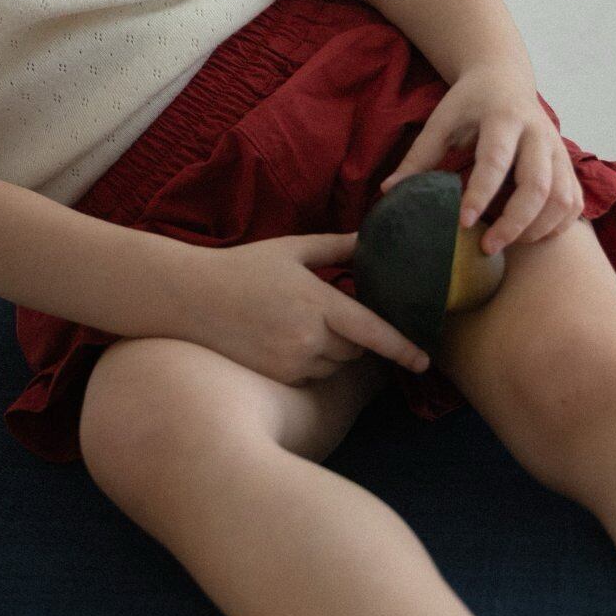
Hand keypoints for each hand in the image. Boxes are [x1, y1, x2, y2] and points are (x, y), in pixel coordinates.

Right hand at [178, 232, 432, 385]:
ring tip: (301, 322)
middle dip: (356, 335)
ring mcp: (291, 361)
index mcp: (317, 302)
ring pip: (334, 365)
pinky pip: (311, 376)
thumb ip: (335, 246)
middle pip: (356, 350)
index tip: (425, 360)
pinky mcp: (277, 377)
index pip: (372, 331)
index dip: (402, 347)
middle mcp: (308, 337)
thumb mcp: (290, 249)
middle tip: (330, 312)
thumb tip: (368, 239)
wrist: (190, 299)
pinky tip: (284, 338)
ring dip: (333, 350)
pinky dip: (310, 361)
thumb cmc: (241, 268)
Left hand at [378, 62, 584, 255]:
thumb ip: (419, 156)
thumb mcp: (441, 120)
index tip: (464, 223)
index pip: (495, 160)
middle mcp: (537, 133)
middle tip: (488, 248)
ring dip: (538, 228)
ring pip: (562, 197)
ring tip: (508, 244)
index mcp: (502, 118)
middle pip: (537, 185)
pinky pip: (573, 201)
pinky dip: (558, 225)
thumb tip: (388, 191)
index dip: (481, 194)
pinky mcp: (568, 163)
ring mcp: (558, 149)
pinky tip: (531, 236)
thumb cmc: (469, 103)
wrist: (505, 77)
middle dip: (514, 222)